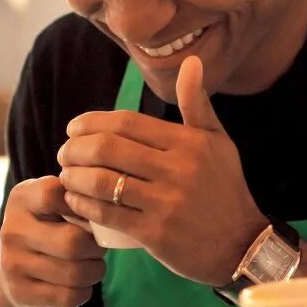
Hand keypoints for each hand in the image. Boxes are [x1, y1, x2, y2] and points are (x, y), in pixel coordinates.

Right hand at [0, 175, 107, 306]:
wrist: (14, 271)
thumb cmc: (46, 227)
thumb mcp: (51, 204)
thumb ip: (76, 199)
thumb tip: (106, 212)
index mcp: (22, 199)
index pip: (53, 195)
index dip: (82, 205)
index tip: (89, 215)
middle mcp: (12, 230)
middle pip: (72, 242)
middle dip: (96, 248)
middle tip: (99, 248)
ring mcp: (13, 264)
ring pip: (74, 273)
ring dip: (94, 271)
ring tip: (93, 265)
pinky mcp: (21, 293)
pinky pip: (69, 297)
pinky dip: (84, 292)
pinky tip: (80, 284)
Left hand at [58, 55, 266, 286]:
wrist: (241, 245)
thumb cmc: (225, 189)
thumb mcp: (217, 142)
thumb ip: (197, 103)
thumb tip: (191, 61)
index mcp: (188, 142)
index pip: (127, 123)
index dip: (91, 122)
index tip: (74, 128)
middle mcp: (177, 169)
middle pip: (108, 148)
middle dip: (75, 148)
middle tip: (64, 153)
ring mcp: (166, 202)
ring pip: (102, 181)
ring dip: (73, 177)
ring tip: (65, 176)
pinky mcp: (155, 233)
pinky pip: (107, 214)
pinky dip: (82, 205)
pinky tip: (73, 200)